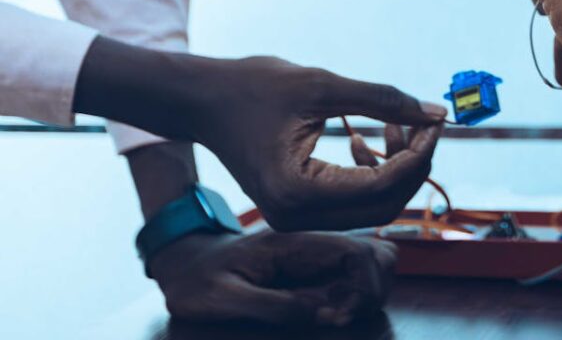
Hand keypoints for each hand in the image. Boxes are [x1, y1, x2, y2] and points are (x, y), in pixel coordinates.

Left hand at [150, 230, 395, 326]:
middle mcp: (314, 245)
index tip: (339, 316)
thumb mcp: (222, 298)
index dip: (363, 287)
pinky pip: (354, 275)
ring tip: (336, 316)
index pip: (357, 252)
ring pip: (373, 262)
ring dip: (368, 293)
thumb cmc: (196, 280)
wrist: (183, 261)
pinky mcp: (315, 268)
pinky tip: (329, 312)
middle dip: (373, 290)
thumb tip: (321, 313)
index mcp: (294, 244)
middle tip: (340, 318)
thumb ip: (270, 305)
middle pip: (378, 254)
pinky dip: (356, 295)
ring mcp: (317, 255)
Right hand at [188, 55, 443, 230]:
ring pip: (373, 205)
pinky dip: (372, 172)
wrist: (203, 100)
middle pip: (385, 204)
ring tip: (395, 125)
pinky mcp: (299, 208)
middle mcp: (296, 216)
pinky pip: (353, 200)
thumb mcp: (323, 85)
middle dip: (413, 164)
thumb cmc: (253, 87)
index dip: (418, 154)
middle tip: (424, 123)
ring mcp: (296, 217)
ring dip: (394, 167)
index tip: (436, 122)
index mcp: (297, 192)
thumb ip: (383, 101)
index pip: (382, 185)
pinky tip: (364, 140)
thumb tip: (436, 113)